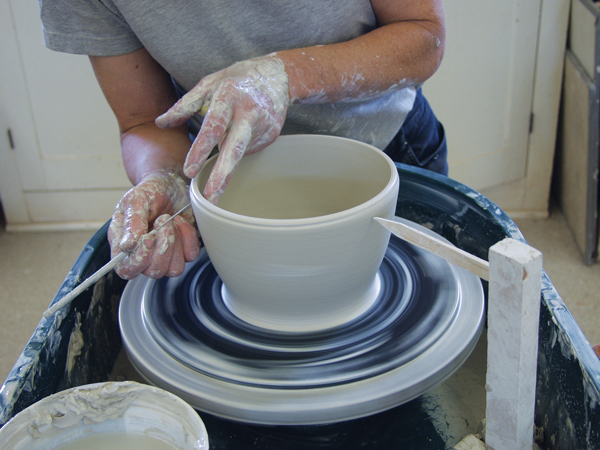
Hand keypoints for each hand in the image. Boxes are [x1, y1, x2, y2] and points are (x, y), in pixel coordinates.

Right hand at [108, 170, 199, 278]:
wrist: (171, 183)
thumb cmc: (148, 192)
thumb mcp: (135, 200)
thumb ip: (131, 222)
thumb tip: (126, 246)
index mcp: (124, 245)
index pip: (126, 270)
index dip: (138, 260)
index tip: (148, 238)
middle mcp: (145, 255)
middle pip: (153, 272)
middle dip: (162, 248)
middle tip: (162, 220)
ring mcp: (166, 255)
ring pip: (174, 269)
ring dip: (175, 243)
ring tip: (170, 219)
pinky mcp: (185, 250)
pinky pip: (190, 255)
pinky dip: (188, 237)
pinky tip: (181, 221)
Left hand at [155, 55, 289, 203]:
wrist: (278, 74)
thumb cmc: (237, 79)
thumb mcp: (209, 84)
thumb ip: (184, 105)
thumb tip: (161, 123)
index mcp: (230, 95)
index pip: (212, 127)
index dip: (200, 150)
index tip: (190, 171)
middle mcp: (249, 111)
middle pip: (235, 149)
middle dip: (222, 175)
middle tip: (210, 197)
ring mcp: (264, 125)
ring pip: (238, 151)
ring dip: (228, 154)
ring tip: (229, 144)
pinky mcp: (273, 135)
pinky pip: (248, 148)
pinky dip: (240, 144)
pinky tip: (245, 128)